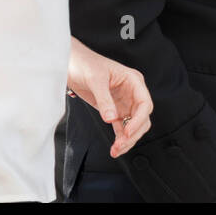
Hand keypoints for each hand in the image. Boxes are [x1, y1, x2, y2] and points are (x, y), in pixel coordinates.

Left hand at [67, 39, 153, 157]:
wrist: (71, 64)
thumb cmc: (86, 64)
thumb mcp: (95, 80)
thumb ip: (104, 100)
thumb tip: (111, 119)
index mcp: (133, 81)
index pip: (144, 103)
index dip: (139, 120)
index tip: (128, 132)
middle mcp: (132, 92)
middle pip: (142, 118)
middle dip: (133, 133)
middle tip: (120, 144)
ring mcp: (124, 102)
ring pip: (133, 125)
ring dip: (127, 139)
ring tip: (116, 150)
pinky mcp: (114, 110)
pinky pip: (121, 127)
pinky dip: (120, 138)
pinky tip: (115, 147)